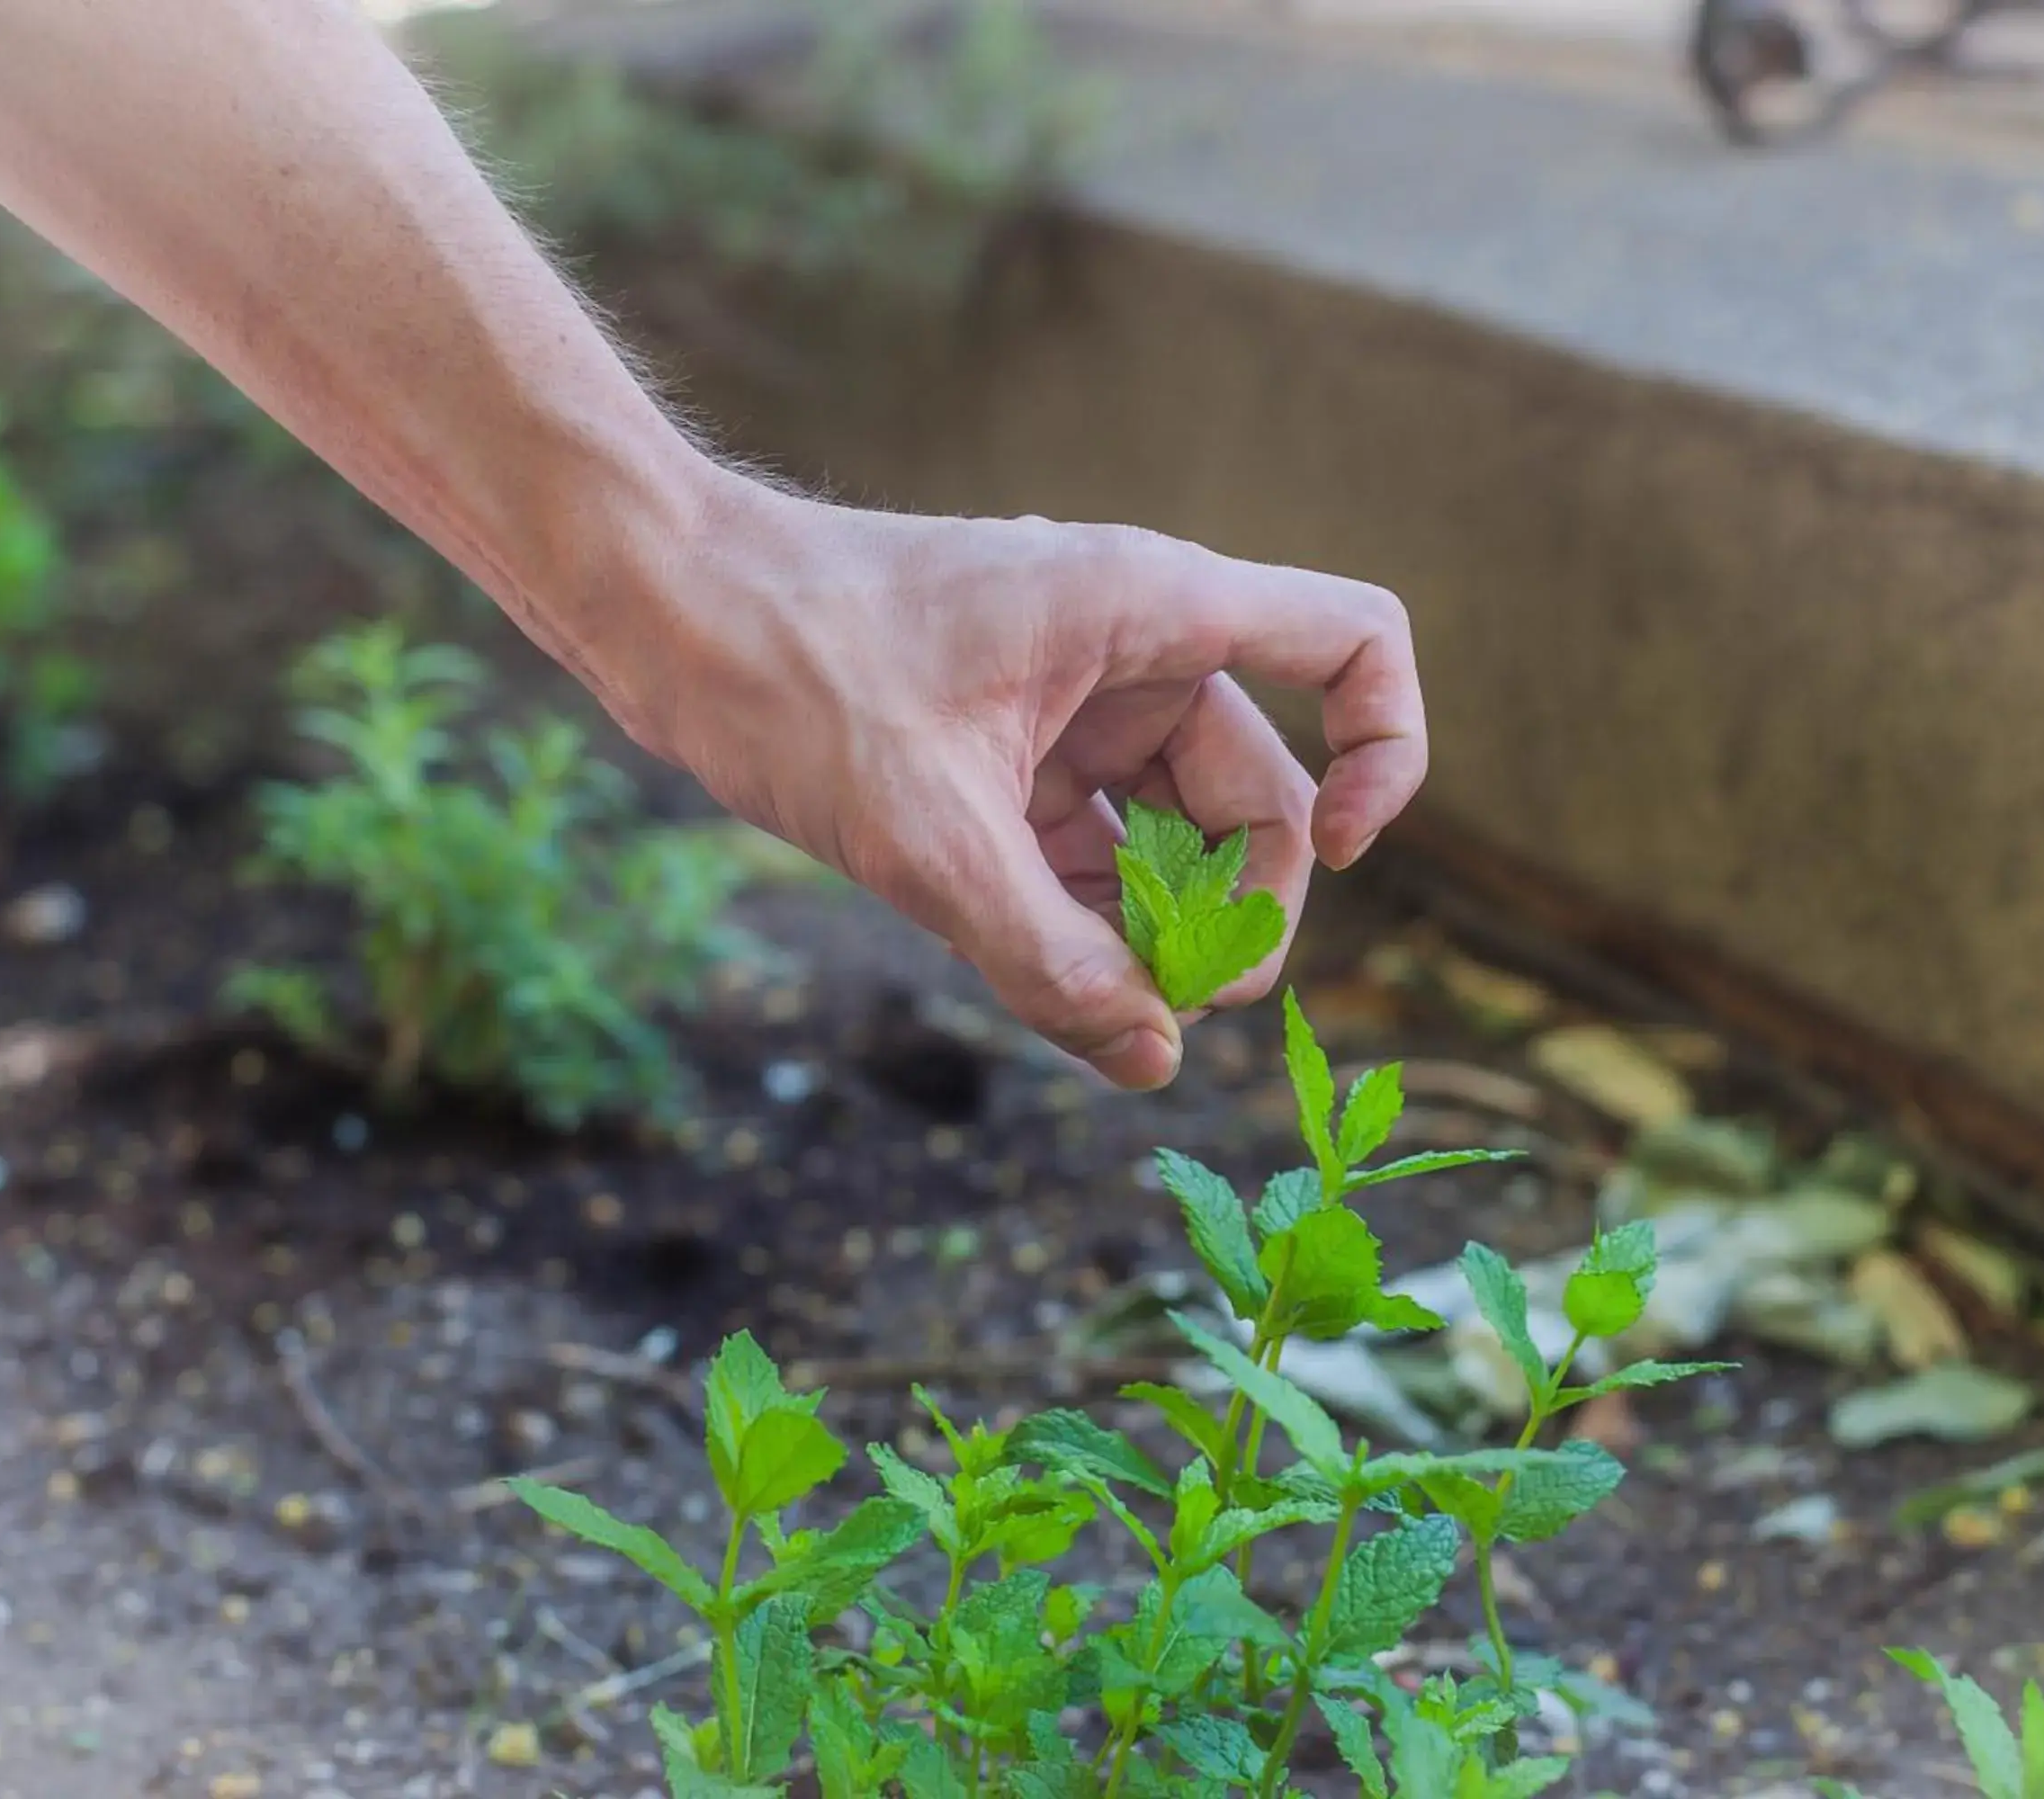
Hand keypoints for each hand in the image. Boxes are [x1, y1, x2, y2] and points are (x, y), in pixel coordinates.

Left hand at [586, 468, 1426, 1090]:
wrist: (655, 612)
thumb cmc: (788, 670)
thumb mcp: (926, 838)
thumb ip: (1048, 959)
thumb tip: (1154, 1060)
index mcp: (1151, 607)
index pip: (1355, 640)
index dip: (1388, 751)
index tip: (1337, 857)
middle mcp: (1133, 648)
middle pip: (1259, 792)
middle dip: (1236, 908)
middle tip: (1179, 1007)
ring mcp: (1073, 706)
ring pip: (1170, 840)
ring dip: (1152, 932)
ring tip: (1095, 1006)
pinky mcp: (1013, 757)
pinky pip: (1092, 854)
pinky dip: (1082, 923)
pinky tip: (1042, 983)